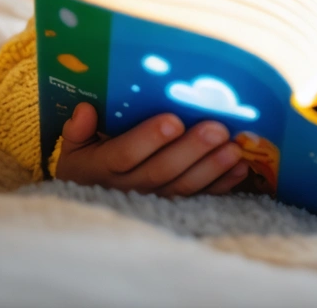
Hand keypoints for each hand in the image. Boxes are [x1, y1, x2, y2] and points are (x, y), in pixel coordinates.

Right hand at [54, 102, 248, 195]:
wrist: (92, 194)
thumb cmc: (88, 157)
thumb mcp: (75, 145)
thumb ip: (78, 128)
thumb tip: (84, 109)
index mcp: (100, 167)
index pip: (124, 155)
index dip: (148, 139)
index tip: (173, 120)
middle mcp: (127, 187)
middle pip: (160, 172)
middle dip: (191, 150)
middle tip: (217, 129)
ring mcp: (152, 200)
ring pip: (183, 187)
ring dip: (211, 168)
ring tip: (234, 148)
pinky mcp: (173, 207)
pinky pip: (198, 197)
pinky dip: (221, 184)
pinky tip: (240, 168)